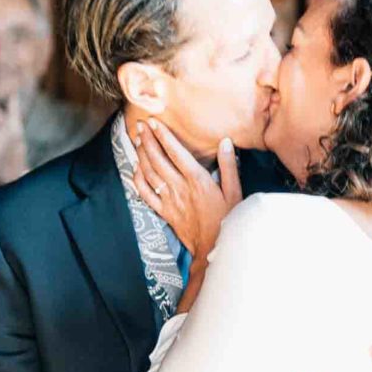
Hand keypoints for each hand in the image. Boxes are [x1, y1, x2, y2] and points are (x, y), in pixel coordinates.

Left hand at [136, 118, 241, 262]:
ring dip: (142, 155)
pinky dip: (138, 180)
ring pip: (150, 173)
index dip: (163, 136)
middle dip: (148, 140)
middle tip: (140, 125)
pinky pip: (146, 194)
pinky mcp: (164, 212)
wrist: (214, 249)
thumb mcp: (235, 192)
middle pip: (158, 159)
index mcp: (197, 180)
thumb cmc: (228, 220)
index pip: (176, 152)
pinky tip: (135, 170)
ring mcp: (169, 200)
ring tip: (138, 140)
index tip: (153, 122)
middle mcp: (180, 188)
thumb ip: (229, 166)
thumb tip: (225, 142)